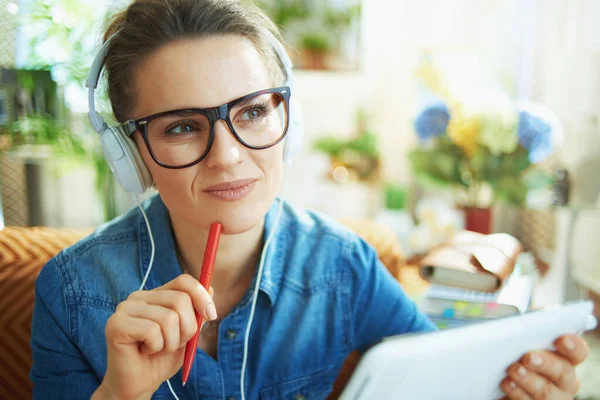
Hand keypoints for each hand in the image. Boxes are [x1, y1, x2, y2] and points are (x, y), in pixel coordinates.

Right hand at [93, 275, 216, 399]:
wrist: (139, 385)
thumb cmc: (162, 359)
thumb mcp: (187, 334)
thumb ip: (197, 312)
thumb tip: (211, 287)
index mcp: (155, 295)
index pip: (183, 281)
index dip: (201, 296)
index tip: (211, 315)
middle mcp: (138, 297)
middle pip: (180, 299)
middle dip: (187, 328)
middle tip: (174, 344)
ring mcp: (125, 309)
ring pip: (168, 318)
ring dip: (171, 342)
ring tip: (157, 349)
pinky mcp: (116, 324)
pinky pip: (152, 331)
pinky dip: (157, 347)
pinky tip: (145, 352)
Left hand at [500, 334, 589, 399]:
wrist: (498, 375)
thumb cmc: (513, 351)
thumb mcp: (520, 339)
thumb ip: (525, 331)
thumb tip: (516, 323)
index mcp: (565, 358)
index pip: (578, 352)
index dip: (573, 345)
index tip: (561, 339)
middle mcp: (563, 380)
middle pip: (562, 372)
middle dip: (545, 363)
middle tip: (528, 357)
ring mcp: (551, 397)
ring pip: (545, 392)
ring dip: (529, 380)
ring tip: (513, 370)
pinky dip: (517, 394)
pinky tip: (507, 384)